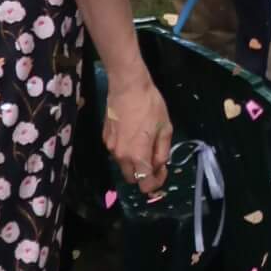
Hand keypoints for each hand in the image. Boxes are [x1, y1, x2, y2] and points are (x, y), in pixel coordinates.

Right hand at [103, 73, 172, 194]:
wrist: (127, 86)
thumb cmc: (150, 106)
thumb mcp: (165, 129)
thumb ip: (163, 152)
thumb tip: (159, 166)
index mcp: (138, 156)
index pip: (145, 184)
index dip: (156, 183)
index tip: (163, 171)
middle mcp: (121, 156)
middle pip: (132, 178)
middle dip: (144, 174)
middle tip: (155, 160)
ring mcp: (110, 147)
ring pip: (124, 165)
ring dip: (135, 162)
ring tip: (145, 144)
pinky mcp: (105, 138)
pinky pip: (117, 152)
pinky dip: (126, 150)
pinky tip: (133, 134)